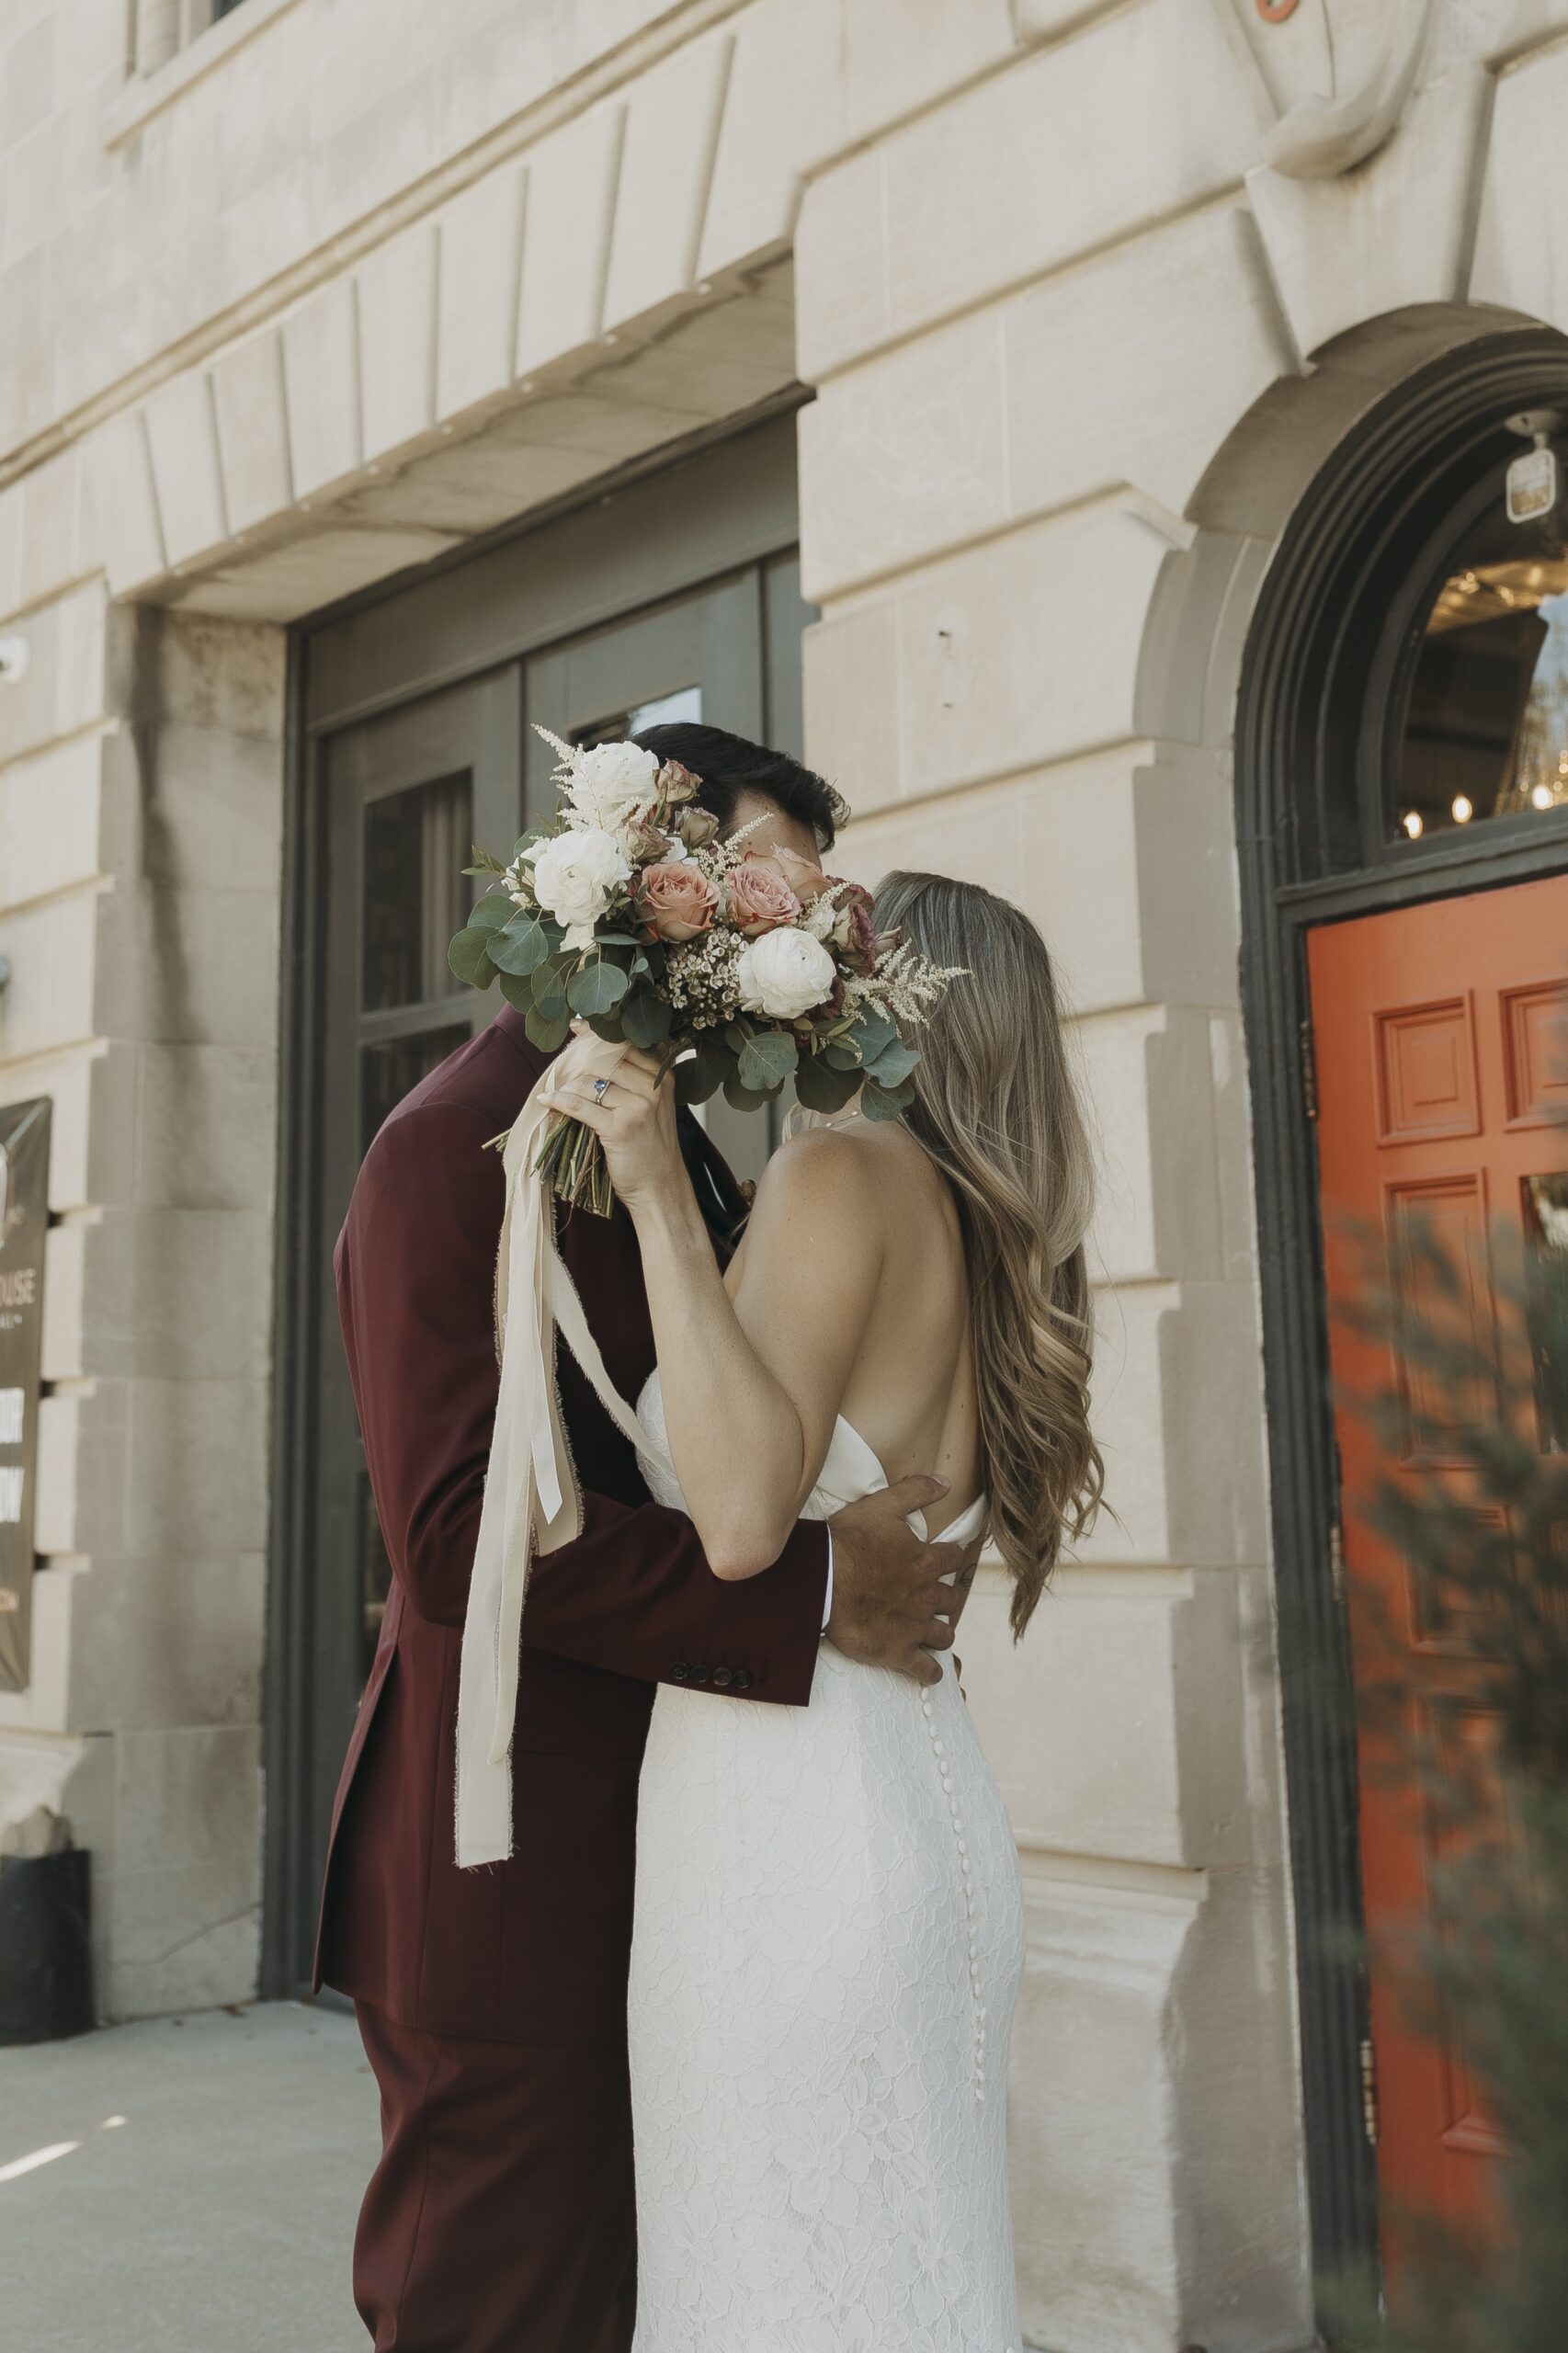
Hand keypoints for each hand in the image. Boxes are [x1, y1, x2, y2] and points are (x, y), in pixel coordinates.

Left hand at [552, 1039, 685, 1213]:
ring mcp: (638, 1107)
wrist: (660, 1188)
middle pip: (605, 1058)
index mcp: (663, 1076)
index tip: (577, 1026)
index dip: (599, 1033)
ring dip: (566, 1085)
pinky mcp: (619, 1128)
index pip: (627, 1043)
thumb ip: (635, 1079)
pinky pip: (578, 1105)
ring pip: (589, 1080)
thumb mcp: (654, 1106)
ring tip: (555, 1089)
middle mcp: (653, 1087)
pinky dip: (558, 1101)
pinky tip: (547, 1101)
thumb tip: (592, 1054)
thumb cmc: (651, 1148)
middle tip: (560, 1068)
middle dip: (577, 1061)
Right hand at [825, 1478, 980, 1686]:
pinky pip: (924, 1669)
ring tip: (935, 1634)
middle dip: (949, 1599)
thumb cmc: (850, 1542)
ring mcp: (915, 1626)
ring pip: (944, 1635)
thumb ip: (917, 1491)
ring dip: (942, 1634)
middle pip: (953, 1600)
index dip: (952, 1557)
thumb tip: (946, 1482)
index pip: (953, 1558)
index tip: (949, 1559)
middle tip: (941, 1599)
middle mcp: (927, 1595)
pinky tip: (929, 1671)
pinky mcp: (899, 1652)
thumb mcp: (883, 1505)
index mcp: (926, 1561)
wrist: (823, 1581)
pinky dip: (929, 1671)